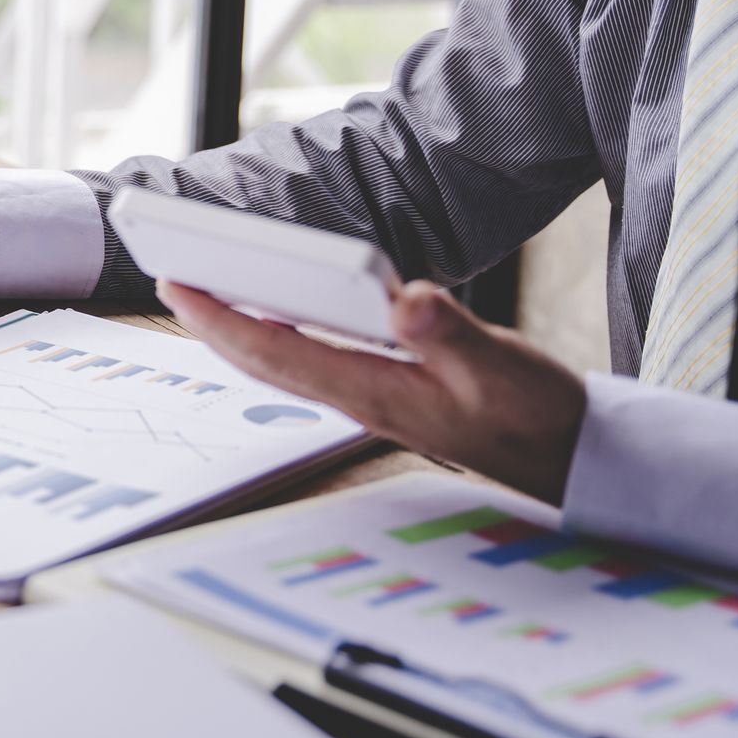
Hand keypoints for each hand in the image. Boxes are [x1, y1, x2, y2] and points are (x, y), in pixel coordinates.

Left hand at [157, 279, 586, 501]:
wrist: (568, 458)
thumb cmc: (535, 414)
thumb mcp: (500, 367)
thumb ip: (450, 333)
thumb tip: (403, 299)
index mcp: (372, 390)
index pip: (275, 349)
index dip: (220, 318)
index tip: (178, 284)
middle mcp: (358, 398)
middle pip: (264, 358)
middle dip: (212, 321)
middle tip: (170, 278)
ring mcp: (369, 399)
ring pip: (284, 362)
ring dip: (240, 329)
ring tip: (205, 293)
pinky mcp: (386, 394)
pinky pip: (313, 363)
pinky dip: (281, 336)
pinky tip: (278, 316)